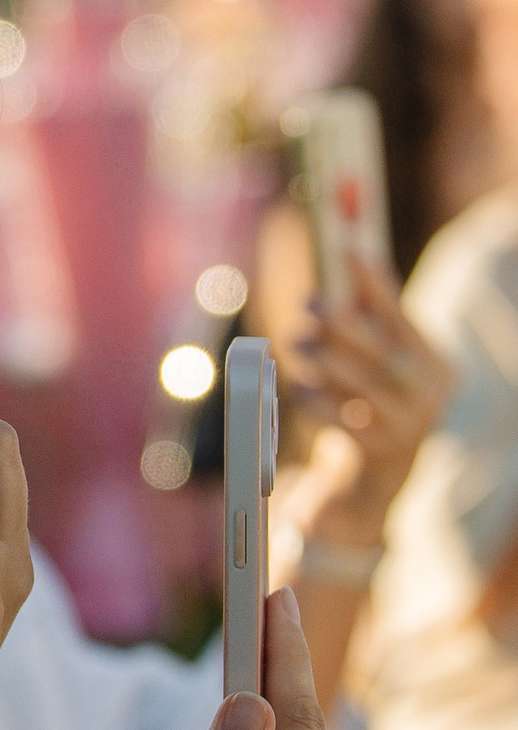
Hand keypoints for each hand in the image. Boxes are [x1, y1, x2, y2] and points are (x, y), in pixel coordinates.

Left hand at [286, 254, 450, 539]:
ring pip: (365, 385)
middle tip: (309, 302)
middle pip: (384, 351)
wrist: (378, 478)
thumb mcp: (377, 368)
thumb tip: (334, 275)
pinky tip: (299, 391)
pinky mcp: (381, 451)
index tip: (347, 251)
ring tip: (297, 345)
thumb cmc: (369, 406)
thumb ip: (364, 328)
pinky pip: (346, 422)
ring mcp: (408, 424)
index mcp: (433, 362)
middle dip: (345, 323)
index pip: (402, 316)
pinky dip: (319, 403)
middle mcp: (428, 392)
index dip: (374, 283)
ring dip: (326, 360)